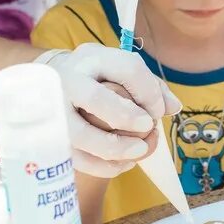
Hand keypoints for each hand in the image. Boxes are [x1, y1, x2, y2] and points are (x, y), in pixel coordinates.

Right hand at [37, 44, 181, 177]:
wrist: (49, 85)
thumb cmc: (96, 78)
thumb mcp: (121, 70)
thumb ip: (151, 86)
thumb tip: (174, 107)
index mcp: (93, 58)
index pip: (127, 69)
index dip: (149, 92)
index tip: (158, 111)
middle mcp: (68, 79)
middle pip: (95, 99)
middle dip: (126, 116)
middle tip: (147, 127)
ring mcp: (53, 110)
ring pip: (79, 134)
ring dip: (114, 147)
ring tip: (138, 152)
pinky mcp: (49, 137)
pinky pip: (74, 158)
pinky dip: (101, 166)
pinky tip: (122, 164)